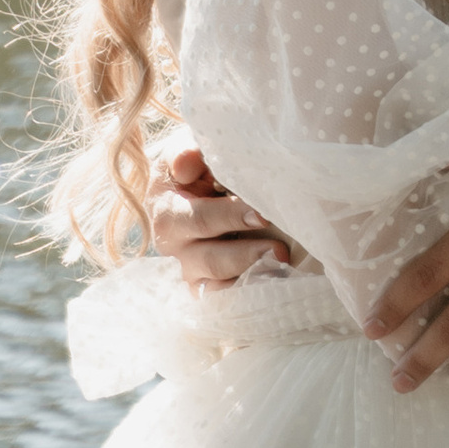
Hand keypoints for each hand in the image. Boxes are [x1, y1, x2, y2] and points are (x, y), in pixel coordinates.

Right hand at [148, 135, 303, 287]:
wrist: (188, 178)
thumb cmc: (195, 160)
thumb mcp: (186, 147)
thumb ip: (186, 152)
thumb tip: (186, 166)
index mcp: (168, 211)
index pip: (199, 219)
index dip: (230, 217)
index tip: (262, 214)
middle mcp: (175, 246)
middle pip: (209, 259)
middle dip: (246, 254)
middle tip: (280, 250)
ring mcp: (189, 268)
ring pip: (214, 286)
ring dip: (248, 279)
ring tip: (279, 269)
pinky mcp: (203, 284)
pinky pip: (219, 300)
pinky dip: (243, 296)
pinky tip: (269, 286)